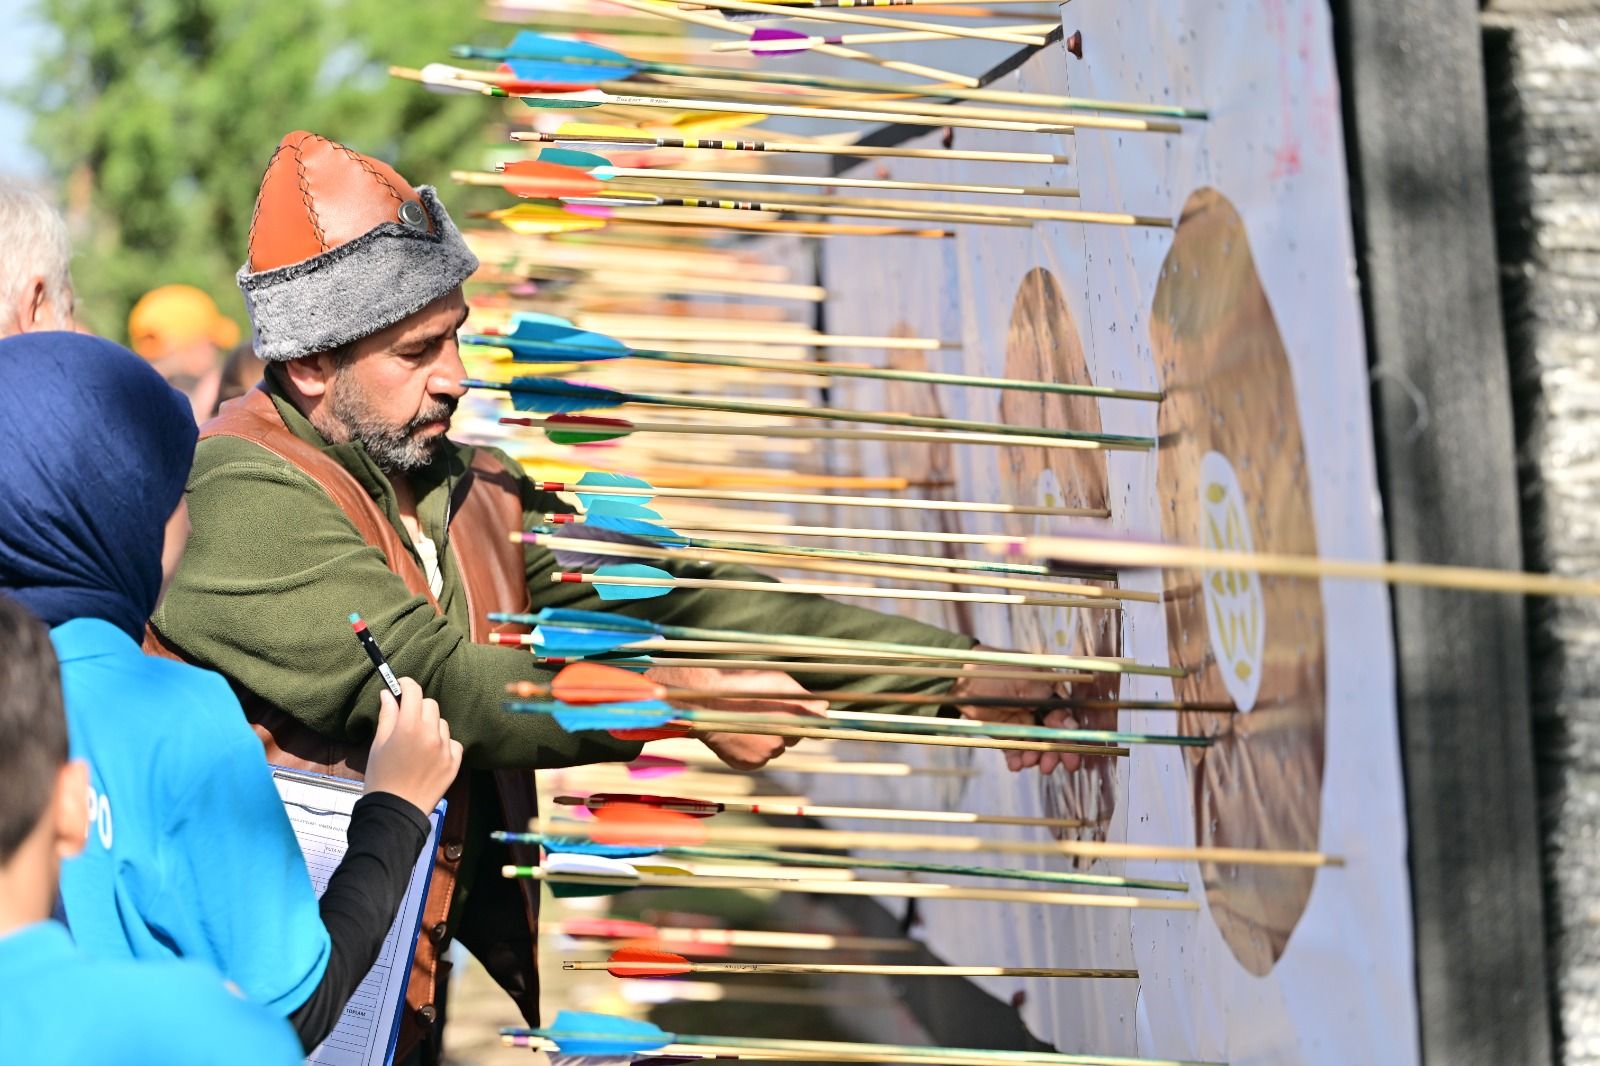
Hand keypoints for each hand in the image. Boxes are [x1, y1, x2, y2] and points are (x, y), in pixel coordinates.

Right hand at [364, 677, 463, 814]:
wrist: (396, 811)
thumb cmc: (381, 778)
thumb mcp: (378, 744)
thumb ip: (387, 716)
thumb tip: (389, 694)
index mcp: (409, 727)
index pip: (414, 691)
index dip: (406, 685)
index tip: (400, 686)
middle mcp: (431, 734)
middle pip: (430, 704)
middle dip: (417, 707)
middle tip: (405, 720)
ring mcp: (445, 749)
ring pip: (442, 723)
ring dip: (430, 726)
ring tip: (416, 744)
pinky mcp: (454, 763)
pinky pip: (452, 742)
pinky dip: (443, 744)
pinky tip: (429, 756)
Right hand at [646, 665, 826, 770]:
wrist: (703, 700)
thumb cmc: (741, 685)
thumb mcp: (777, 681)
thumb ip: (805, 698)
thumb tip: (825, 709)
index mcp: (793, 721)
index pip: (814, 726)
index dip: (807, 718)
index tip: (803, 715)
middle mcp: (781, 743)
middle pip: (791, 737)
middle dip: (783, 726)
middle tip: (762, 710)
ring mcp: (764, 756)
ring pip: (773, 748)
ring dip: (767, 737)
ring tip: (747, 719)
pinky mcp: (747, 765)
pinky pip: (757, 758)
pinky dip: (752, 748)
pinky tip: (739, 732)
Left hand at [948, 646, 1080, 774]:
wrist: (960, 677)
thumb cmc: (996, 671)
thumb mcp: (1028, 682)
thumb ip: (1050, 702)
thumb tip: (1072, 724)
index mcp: (1049, 691)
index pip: (1065, 718)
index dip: (1069, 737)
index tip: (1069, 753)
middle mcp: (1038, 708)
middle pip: (1053, 736)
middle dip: (1053, 752)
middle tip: (1049, 767)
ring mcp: (1022, 721)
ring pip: (1036, 745)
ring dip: (1035, 756)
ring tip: (1027, 762)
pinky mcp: (1005, 733)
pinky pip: (1016, 750)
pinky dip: (1017, 760)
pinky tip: (1016, 766)